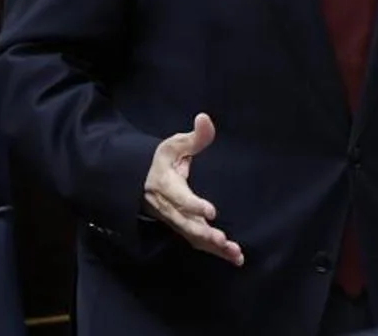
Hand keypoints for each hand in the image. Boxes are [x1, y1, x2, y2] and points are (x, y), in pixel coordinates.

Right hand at [143, 113, 243, 264]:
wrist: (142, 183)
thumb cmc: (162, 162)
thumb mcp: (173, 146)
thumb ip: (193, 137)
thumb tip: (205, 118)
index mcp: (166, 186)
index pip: (179, 198)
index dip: (194, 206)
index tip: (212, 211)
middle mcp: (170, 208)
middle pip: (186, 224)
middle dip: (205, 233)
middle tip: (223, 239)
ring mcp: (176, 221)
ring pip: (193, 237)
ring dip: (213, 247)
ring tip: (234, 252)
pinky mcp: (184, 228)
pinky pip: (198, 243)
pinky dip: (216, 252)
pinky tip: (235, 258)